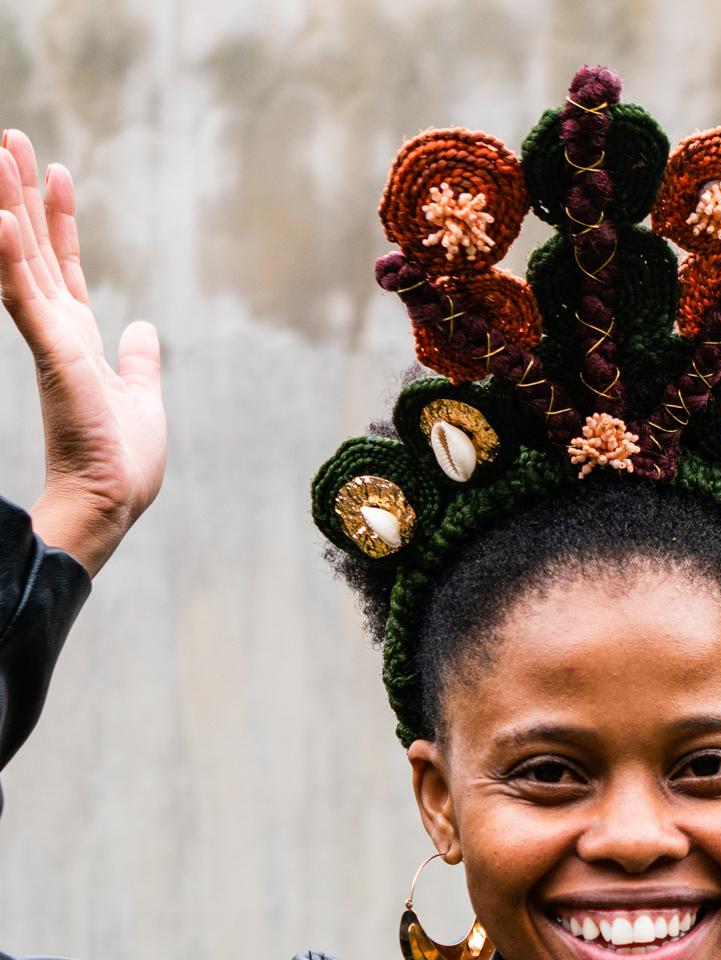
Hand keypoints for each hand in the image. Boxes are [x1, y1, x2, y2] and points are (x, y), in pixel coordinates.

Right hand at [0, 128, 166, 574]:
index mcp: (78, 340)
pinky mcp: (54, 356)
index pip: (64, 265)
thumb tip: (146, 329)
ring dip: (10, 207)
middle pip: (35, 249)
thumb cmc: (122, 462)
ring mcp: (52, 342)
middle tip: (9, 138)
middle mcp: (59, 333)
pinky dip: (14, 258)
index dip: (59, 219)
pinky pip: (28, 299)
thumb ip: (140, 360)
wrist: (111, 502)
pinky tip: (3, 219)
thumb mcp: (142, 396)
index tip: (56, 172)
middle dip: (22, 193)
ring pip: (23, 261)